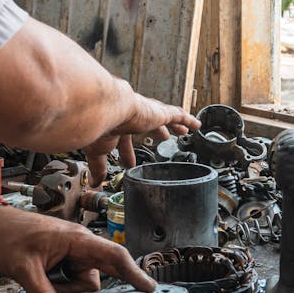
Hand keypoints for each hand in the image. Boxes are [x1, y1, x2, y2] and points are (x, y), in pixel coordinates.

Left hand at [0, 203, 155, 292]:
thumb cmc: (9, 235)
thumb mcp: (23, 268)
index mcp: (78, 240)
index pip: (114, 255)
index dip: (134, 273)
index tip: (149, 289)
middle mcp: (80, 248)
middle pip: (96, 280)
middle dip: (75, 292)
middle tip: (52, 290)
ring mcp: (72, 257)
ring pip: (81, 287)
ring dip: (62, 292)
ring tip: (38, 280)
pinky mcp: (64, 264)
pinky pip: (70, 285)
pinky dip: (58, 290)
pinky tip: (41, 283)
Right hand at [84, 94, 199, 183]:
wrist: (107, 109)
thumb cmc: (100, 127)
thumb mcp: (99, 152)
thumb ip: (99, 167)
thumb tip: (96, 182)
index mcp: (116, 124)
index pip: (124, 139)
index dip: (127, 153)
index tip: (129, 163)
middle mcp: (132, 116)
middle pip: (148, 124)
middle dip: (155, 131)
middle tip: (162, 138)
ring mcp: (147, 113)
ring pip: (164, 118)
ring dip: (173, 125)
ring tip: (181, 131)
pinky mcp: (160, 112)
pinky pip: (178, 115)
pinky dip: (188, 120)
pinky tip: (197, 125)